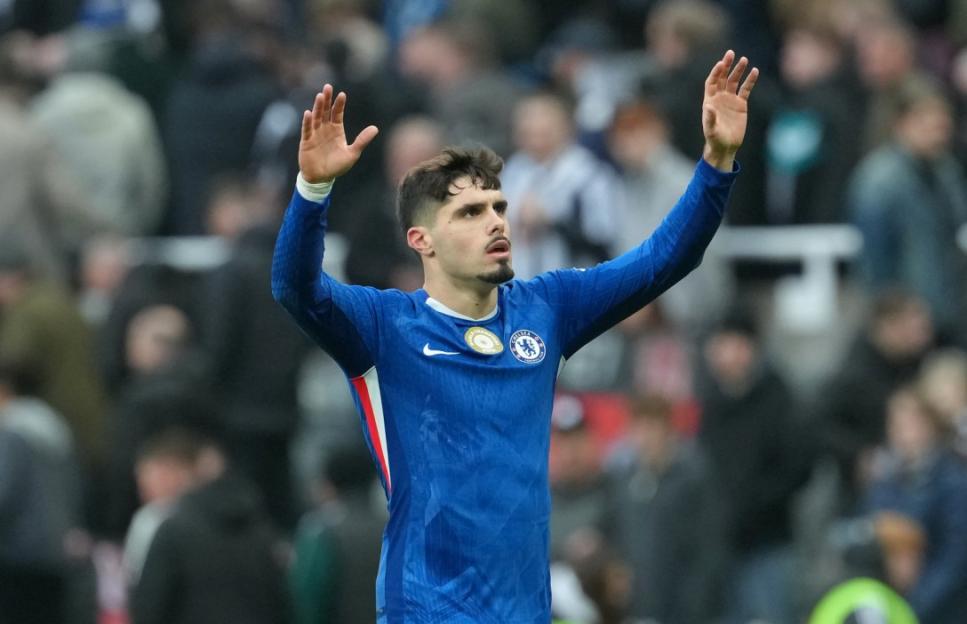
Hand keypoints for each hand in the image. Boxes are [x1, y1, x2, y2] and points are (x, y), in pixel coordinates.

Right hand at [299, 84, 378, 182]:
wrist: (322, 178)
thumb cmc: (337, 166)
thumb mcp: (352, 153)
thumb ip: (362, 140)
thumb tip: (375, 128)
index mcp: (336, 130)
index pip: (337, 113)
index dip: (339, 104)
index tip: (342, 94)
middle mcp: (325, 129)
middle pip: (325, 111)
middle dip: (327, 100)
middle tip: (328, 87)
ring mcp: (315, 134)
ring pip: (316, 117)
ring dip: (318, 107)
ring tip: (320, 96)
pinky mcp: (306, 141)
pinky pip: (307, 130)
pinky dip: (307, 122)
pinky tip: (308, 113)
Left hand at [702, 50, 757, 170]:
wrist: (726, 147)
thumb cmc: (715, 139)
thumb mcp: (711, 130)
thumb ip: (710, 118)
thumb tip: (708, 106)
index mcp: (709, 101)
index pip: (712, 82)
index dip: (715, 72)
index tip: (721, 64)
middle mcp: (719, 98)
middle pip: (722, 78)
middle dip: (726, 66)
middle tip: (731, 54)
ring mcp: (730, 100)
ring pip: (734, 81)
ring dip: (738, 70)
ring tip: (744, 59)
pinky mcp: (741, 105)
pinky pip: (746, 89)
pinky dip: (750, 81)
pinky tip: (755, 71)